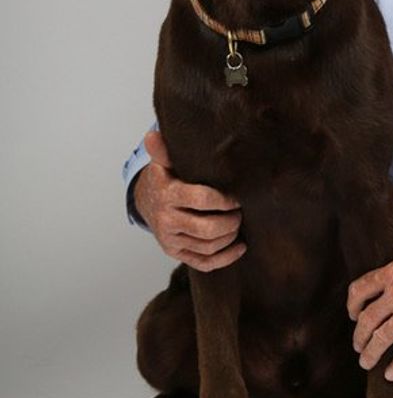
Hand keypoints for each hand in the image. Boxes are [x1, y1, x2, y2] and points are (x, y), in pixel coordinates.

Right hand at [133, 129, 244, 271]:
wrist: (145, 202)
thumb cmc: (164, 179)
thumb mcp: (163, 164)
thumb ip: (163, 151)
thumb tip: (152, 134)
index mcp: (168, 196)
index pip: (201, 200)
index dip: (223, 200)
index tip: (236, 197)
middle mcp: (167, 221)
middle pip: (207, 229)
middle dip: (230, 222)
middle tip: (241, 212)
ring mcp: (171, 241)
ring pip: (208, 246)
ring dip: (229, 237)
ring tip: (239, 224)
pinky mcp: (176, 253)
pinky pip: (204, 263)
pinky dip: (225, 258)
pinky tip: (240, 246)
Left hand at [347, 247, 392, 380]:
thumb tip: (387, 291)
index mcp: (391, 274)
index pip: (360, 290)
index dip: (352, 304)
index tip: (353, 314)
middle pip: (367, 319)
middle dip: (359, 335)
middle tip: (358, 344)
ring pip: (381, 338)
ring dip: (370, 353)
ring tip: (365, 362)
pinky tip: (390, 375)